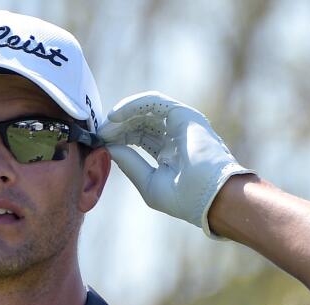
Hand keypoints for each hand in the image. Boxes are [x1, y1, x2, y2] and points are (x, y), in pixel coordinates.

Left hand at [98, 91, 253, 237]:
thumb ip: (129, 163)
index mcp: (167, 153)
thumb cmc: (184, 197)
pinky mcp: (184, 115)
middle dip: (117, 127)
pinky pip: (153, 102)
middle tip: (99, 133)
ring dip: (122, 116)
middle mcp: (174, 136)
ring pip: (144, 111)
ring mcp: (180, 125)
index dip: (118, 138)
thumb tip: (109, 147)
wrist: (210, 196)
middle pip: (138, 123)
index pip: (137, 138)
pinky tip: (116, 116)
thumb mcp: (148, 182)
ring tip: (106, 125)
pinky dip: (133, 105)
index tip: (99, 141)